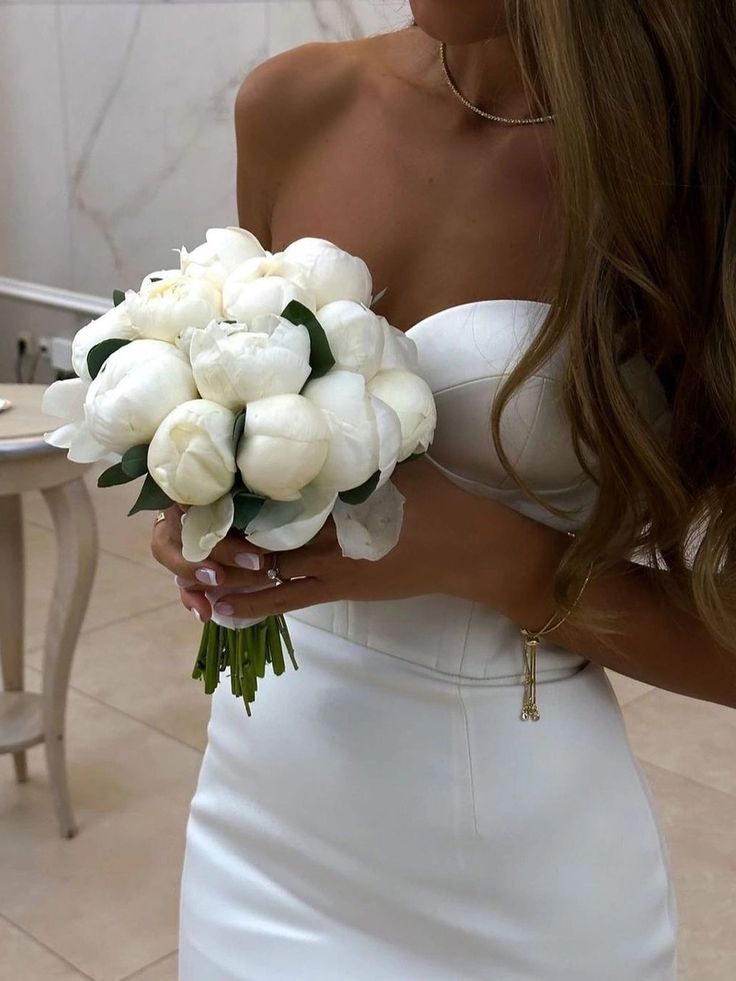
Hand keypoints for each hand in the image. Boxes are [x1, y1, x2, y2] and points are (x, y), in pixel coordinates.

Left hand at [150, 455, 472, 621]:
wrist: (469, 548)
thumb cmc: (436, 496)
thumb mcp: (395, 460)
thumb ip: (353, 446)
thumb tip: (321, 414)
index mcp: (333, 494)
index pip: (266, 494)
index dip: (225, 494)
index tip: (191, 489)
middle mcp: (324, 532)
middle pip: (254, 536)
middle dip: (213, 536)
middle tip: (173, 533)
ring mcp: (330, 567)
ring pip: (263, 574)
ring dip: (223, 576)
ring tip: (185, 576)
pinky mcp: (339, 591)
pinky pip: (286, 602)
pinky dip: (251, 608)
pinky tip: (219, 612)